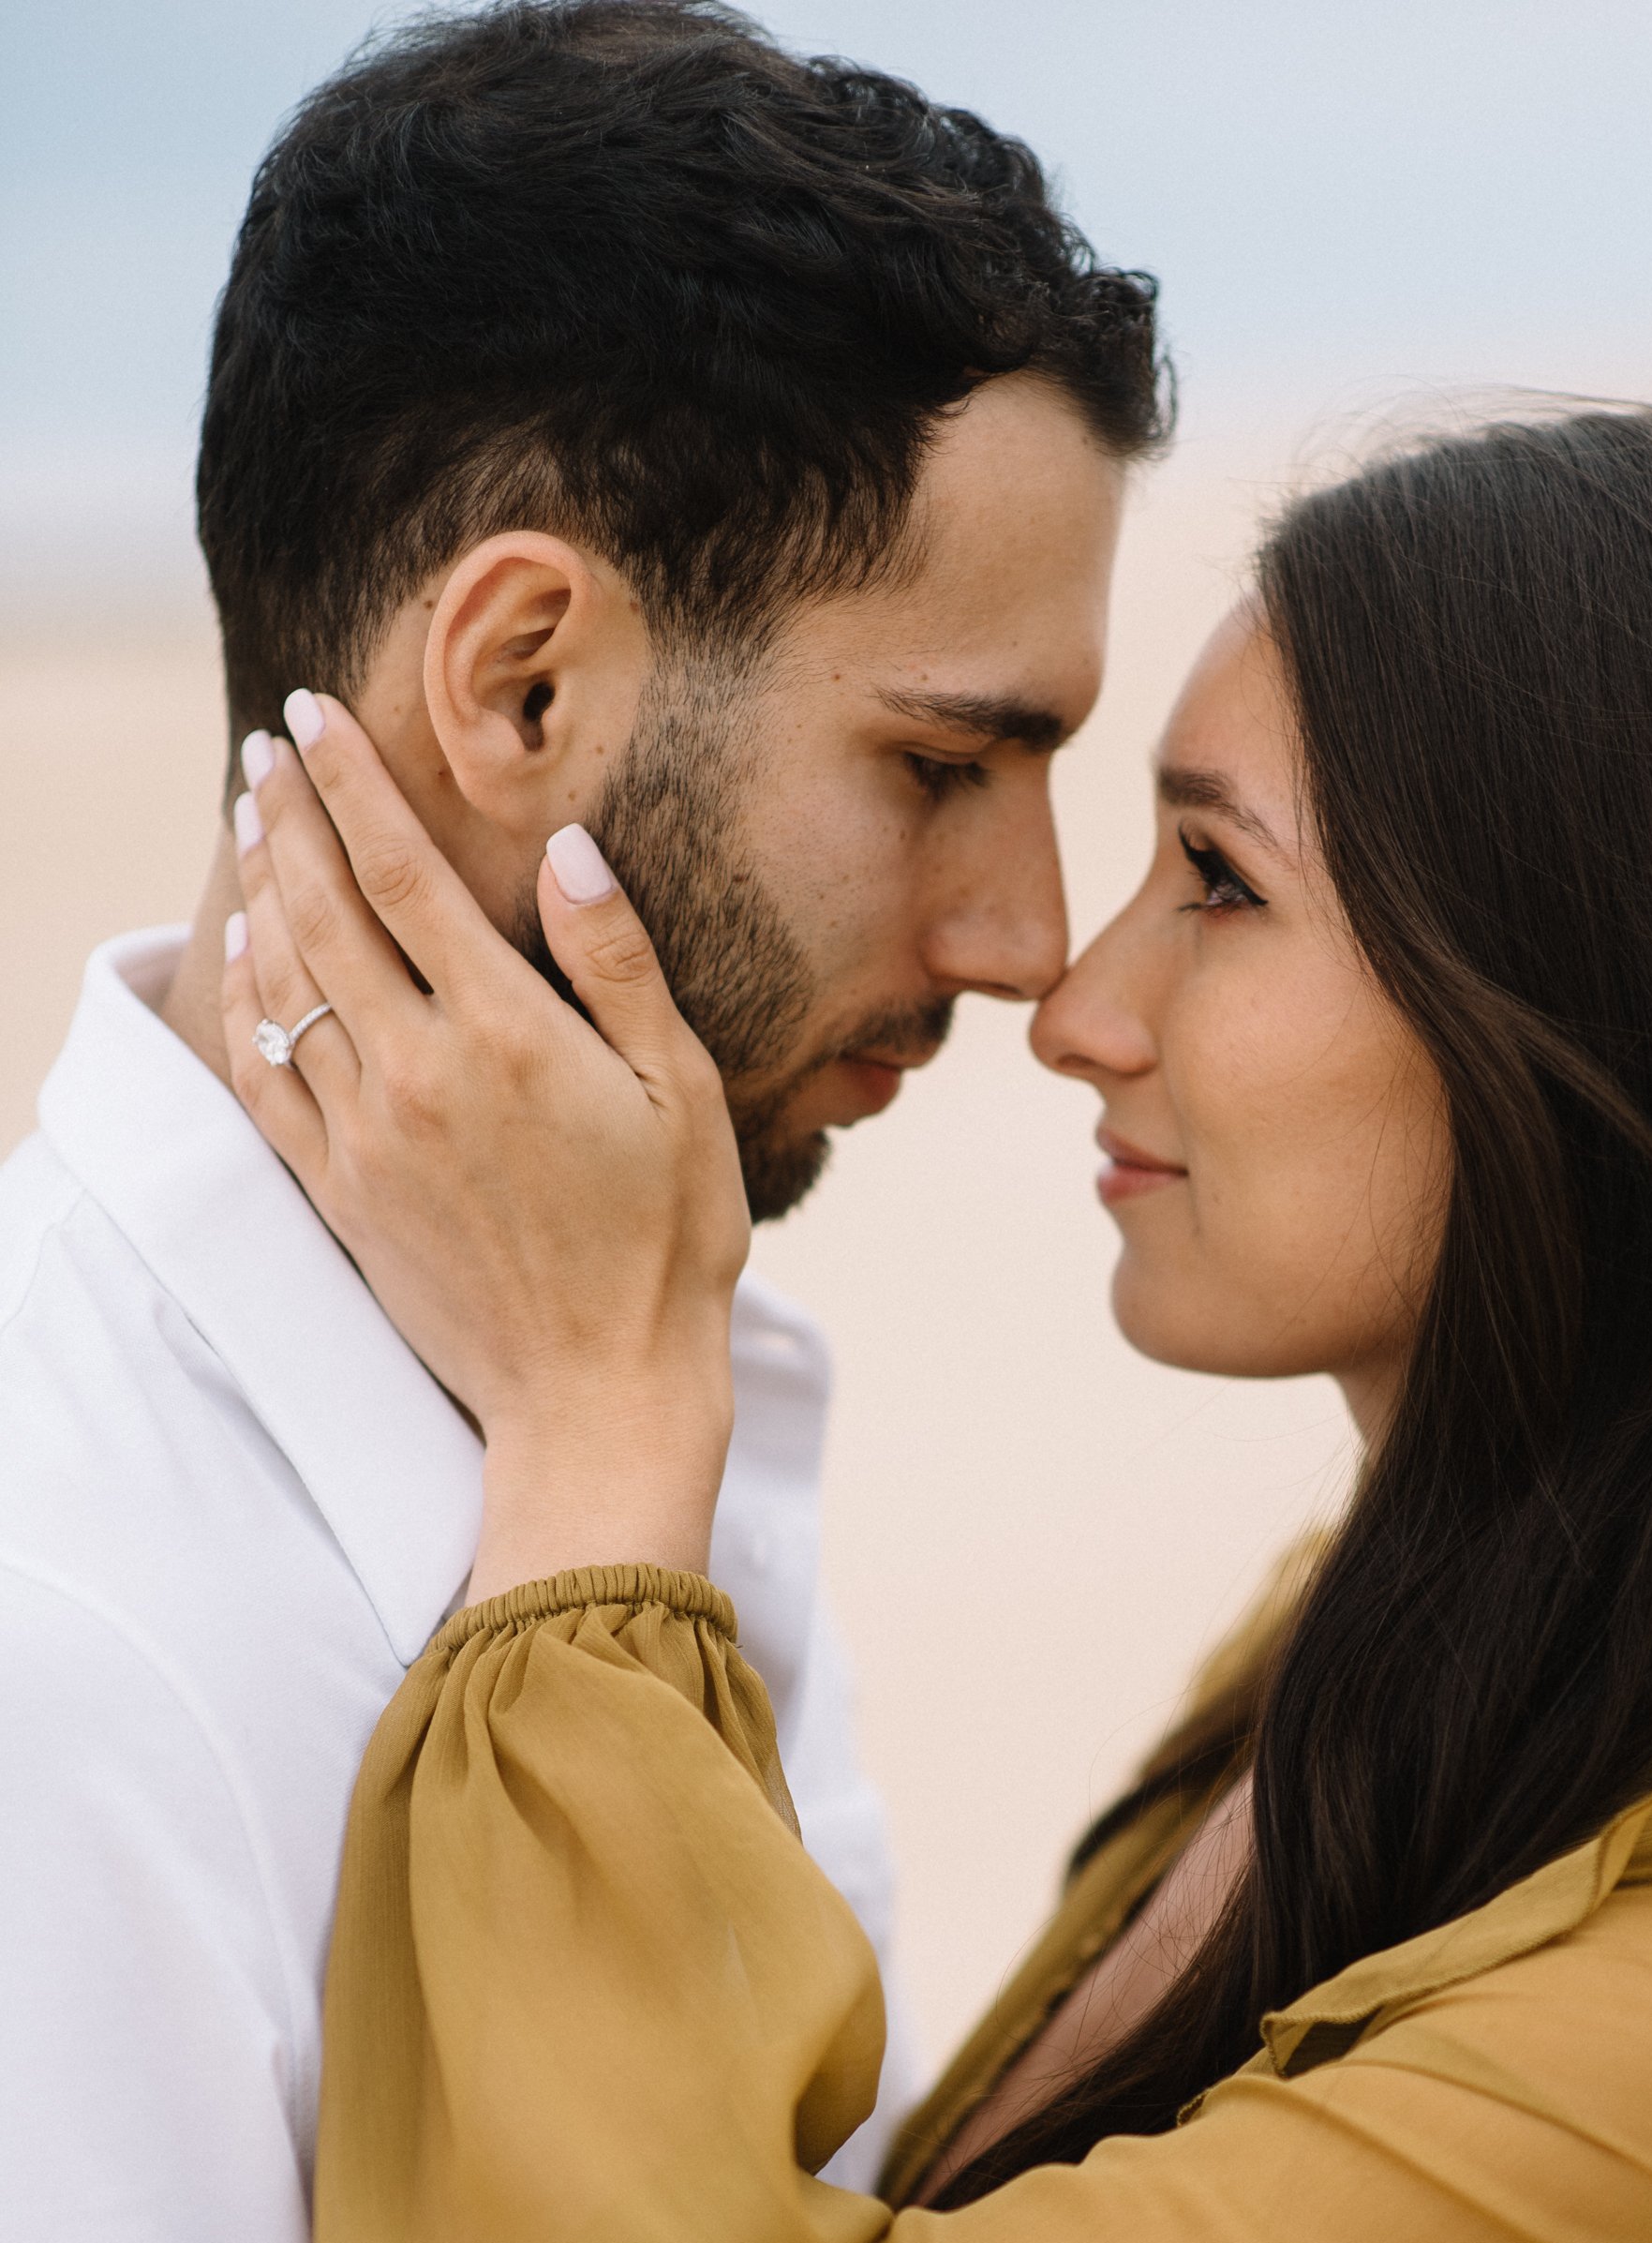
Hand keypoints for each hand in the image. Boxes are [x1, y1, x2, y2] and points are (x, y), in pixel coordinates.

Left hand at [222, 693, 749, 1599]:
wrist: (597, 1392)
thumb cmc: (668, 1246)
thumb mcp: (681, 1094)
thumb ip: (619, 965)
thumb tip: (568, 848)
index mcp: (508, 1035)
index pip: (402, 875)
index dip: (352, 784)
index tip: (314, 715)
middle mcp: (418, 1072)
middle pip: (323, 911)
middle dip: (288, 815)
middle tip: (267, 748)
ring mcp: (366, 1135)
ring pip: (283, 984)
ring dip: (259, 890)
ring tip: (253, 824)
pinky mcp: (339, 1192)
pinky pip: (264, 1074)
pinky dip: (245, 1001)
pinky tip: (247, 956)